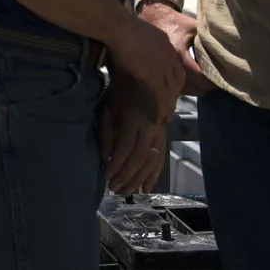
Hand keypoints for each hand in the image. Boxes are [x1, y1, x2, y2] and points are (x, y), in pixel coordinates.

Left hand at [98, 77, 166, 193]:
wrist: (144, 77)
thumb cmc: (118, 91)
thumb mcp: (108, 106)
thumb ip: (106, 132)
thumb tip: (105, 157)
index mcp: (134, 118)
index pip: (125, 147)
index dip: (116, 164)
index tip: (106, 177)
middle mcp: (151, 127)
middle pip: (139, 158)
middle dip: (126, 176)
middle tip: (114, 189)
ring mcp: (160, 132)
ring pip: (151, 161)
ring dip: (138, 179)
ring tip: (126, 192)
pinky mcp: (164, 136)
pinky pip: (161, 159)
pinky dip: (154, 175)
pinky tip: (146, 188)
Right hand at [106, 16, 188, 122]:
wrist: (119, 26)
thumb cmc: (119, 26)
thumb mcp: (134, 33)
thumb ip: (137, 43)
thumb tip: (128, 48)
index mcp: (164, 42)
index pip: (175, 64)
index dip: (173, 77)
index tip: (169, 86)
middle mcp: (168, 55)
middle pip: (178, 78)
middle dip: (175, 92)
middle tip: (170, 103)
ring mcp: (163, 66)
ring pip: (172, 90)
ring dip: (169, 104)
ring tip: (165, 115)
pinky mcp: (154, 76)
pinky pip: (161, 96)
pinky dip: (161, 109)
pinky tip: (158, 118)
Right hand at [138, 0, 213, 94]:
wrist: (153, 17)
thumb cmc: (176, 22)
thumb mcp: (194, 26)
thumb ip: (208, 39)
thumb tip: (227, 50)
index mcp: (179, 54)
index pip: (200, 77)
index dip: (213, 81)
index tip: (222, 79)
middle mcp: (169, 66)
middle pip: (193, 87)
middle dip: (206, 87)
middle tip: (217, 83)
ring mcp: (162, 71)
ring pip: (184, 90)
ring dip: (196, 89)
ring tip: (207, 84)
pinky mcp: (158, 72)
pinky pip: (175, 87)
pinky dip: (186, 87)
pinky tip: (193, 82)